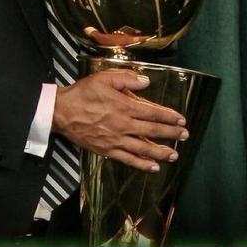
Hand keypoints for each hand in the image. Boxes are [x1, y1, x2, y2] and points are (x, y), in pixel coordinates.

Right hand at [51, 70, 188, 172]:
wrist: (61, 112)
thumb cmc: (82, 94)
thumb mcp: (104, 78)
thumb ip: (127, 79)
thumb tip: (146, 82)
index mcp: (124, 106)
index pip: (153, 113)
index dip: (169, 116)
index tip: (181, 119)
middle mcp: (123, 125)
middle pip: (153, 131)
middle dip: (171, 134)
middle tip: (184, 136)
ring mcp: (116, 140)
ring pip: (144, 148)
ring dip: (161, 152)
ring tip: (174, 155)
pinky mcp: (107, 150)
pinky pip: (128, 159)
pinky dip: (141, 164)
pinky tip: (153, 167)